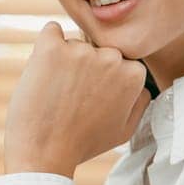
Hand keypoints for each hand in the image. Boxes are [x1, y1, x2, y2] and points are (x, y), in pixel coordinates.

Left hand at [4, 22, 150, 177]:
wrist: (45, 153)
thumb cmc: (83, 143)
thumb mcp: (125, 129)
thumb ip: (139, 100)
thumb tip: (140, 81)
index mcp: (134, 74)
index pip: (117, 60)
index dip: (100, 78)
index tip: (90, 98)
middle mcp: (112, 57)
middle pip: (96, 49)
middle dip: (84, 67)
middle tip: (71, 97)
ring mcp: (81, 50)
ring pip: (72, 44)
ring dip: (63, 61)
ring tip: (55, 94)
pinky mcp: (51, 48)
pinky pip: (50, 31)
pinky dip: (45, 44)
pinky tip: (43, 69)